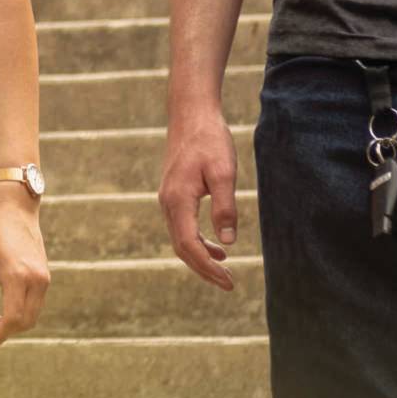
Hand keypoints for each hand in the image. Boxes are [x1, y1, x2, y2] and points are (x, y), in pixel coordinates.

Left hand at [0, 193, 47, 349]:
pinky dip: (23, 312)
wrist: (15, 207)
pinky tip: (5, 308)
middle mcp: (36, 279)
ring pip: (33, 315)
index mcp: (17, 275)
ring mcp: (44, 277)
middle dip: (6, 332)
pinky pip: (36, 303)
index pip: (13, 319)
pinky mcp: (45, 274)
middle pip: (26, 322)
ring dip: (15, 324)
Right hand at [157, 109, 240, 289]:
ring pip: (181, 239)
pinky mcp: (173, 193)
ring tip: (225, 269)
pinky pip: (182, 226)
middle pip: (182, 248)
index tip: (229, 281)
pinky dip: (198, 241)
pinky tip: (217, 245)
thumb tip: (227, 243)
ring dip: (201, 257)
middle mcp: (167, 203)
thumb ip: (225, 208)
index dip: (208, 268)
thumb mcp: (224, 172)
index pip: (189, 246)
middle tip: (229, 283)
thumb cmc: (209, 140)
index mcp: (178, 201)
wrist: (191, 113)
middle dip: (204, 269)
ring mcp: (168, 198)